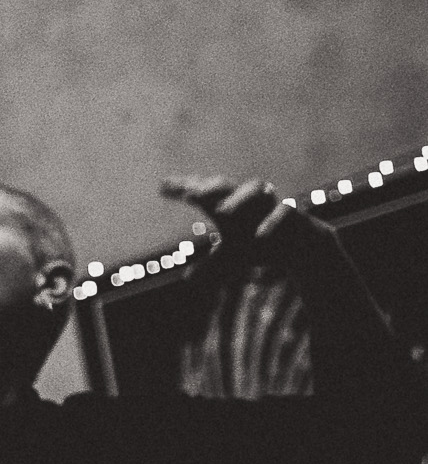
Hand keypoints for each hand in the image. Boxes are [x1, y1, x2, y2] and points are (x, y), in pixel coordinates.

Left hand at [160, 175, 333, 269]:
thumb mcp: (233, 259)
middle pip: (227, 184)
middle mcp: (248, 200)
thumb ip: (211, 266)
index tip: (163, 187)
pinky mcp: (293, 215)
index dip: (185, 187)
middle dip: (209, 188)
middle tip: (189, 195)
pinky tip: (259, 236)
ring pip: (256, 190)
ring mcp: (271, 204)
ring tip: (220, 213)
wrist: (301, 248)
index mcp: (230, 206)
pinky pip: (284, 212)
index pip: (204, 191)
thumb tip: (187, 280)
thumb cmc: (260, 247)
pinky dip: (271, 223)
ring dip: (238, 199)